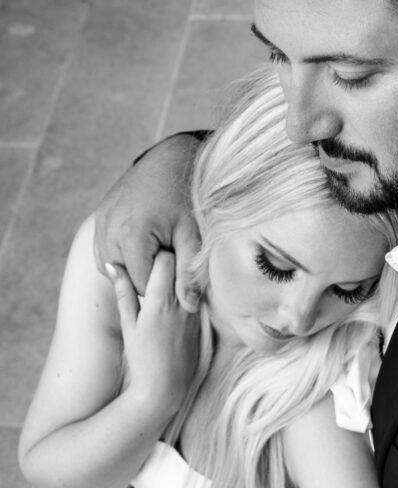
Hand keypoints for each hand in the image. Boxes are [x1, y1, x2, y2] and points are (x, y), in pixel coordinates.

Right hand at [94, 133, 202, 310]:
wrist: (169, 161)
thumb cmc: (184, 198)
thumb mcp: (192, 237)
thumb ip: (189, 274)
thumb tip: (190, 308)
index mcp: (131, 234)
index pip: (141, 285)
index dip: (163, 285)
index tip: (178, 268)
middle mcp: (108, 229)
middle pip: (126, 279)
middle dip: (149, 276)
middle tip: (170, 255)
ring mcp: (100, 223)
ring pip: (113, 269)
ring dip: (134, 268)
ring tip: (157, 249)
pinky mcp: (99, 218)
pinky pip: (105, 255)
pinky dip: (122, 258)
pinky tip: (143, 247)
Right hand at [106, 253, 200, 416]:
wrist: (165, 389)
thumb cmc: (142, 359)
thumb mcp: (128, 325)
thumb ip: (123, 293)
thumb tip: (113, 265)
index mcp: (160, 302)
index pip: (165, 258)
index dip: (156, 252)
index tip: (148, 253)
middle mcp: (182, 305)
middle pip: (181, 265)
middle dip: (170, 259)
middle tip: (157, 259)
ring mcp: (195, 315)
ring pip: (190, 281)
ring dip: (179, 276)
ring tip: (165, 278)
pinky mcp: (202, 325)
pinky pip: (196, 299)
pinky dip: (186, 294)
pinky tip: (176, 299)